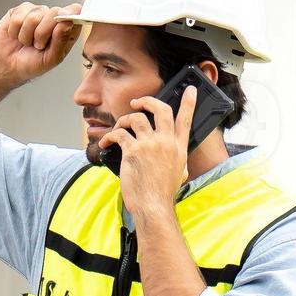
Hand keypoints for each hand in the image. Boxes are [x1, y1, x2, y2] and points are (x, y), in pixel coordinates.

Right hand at [0, 2, 82, 82]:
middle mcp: (53, 16)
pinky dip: (15, 32)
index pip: (75, 11)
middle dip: (43, 33)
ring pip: (33, 17)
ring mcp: (37, 11)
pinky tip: (16, 36)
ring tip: (27, 42)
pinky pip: (18, 18)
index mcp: (66, 28)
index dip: (70, 14)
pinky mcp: (21, 10)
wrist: (8, 64)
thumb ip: (61, 41)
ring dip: (27, 36)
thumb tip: (67, 23)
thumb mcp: (51, 59)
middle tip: (38, 46)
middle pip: (54, 12)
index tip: (63, 24)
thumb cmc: (33, 63)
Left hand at [97, 86, 198, 215]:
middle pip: (160, 109)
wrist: (153, 205)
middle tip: (138, 102)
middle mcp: (165, 142)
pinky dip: (109, 137)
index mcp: (178, 147)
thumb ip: (177, 159)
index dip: (189, 103)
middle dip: (148, 101)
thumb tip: (174, 155)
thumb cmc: (163, 194)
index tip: (190, 90)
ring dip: (124, 120)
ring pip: (136, 118)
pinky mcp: (132, 151)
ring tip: (119, 126)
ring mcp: (149, 145)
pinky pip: (119, 134)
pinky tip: (105, 143)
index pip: (185, 119)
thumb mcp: (179, 173)